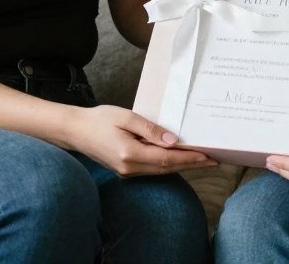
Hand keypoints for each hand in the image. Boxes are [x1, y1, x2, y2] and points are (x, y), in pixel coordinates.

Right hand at [70, 105, 216, 176]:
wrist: (74, 131)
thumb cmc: (99, 120)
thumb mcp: (126, 117)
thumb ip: (150, 130)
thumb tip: (173, 141)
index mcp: (130, 154)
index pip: (167, 159)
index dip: (189, 159)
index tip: (208, 156)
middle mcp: (129, 168)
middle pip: (167, 169)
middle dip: (191, 164)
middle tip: (213, 160)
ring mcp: (126, 172)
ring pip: (160, 171)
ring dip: (182, 166)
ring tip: (202, 161)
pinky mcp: (125, 170)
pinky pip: (152, 170)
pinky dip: (168, 166)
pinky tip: (178, 160)